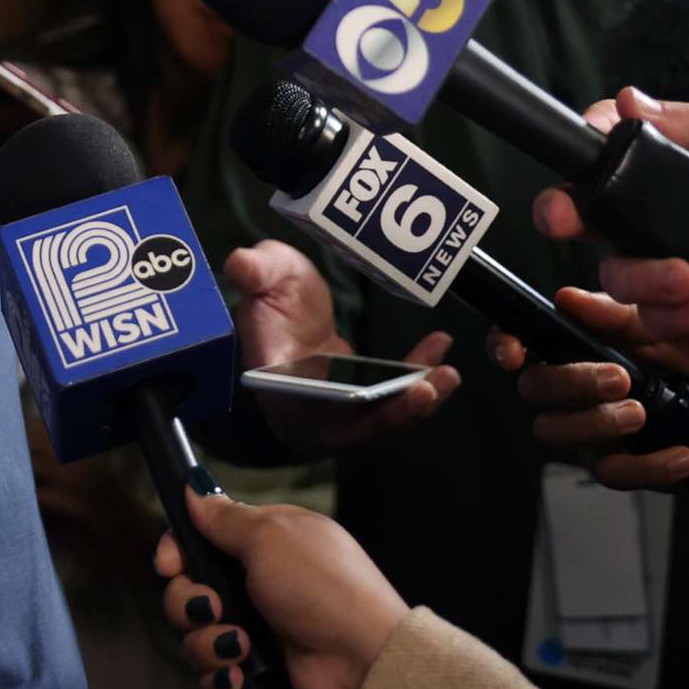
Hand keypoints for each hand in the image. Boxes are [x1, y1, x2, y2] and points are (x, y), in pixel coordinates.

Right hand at [156, 491, 406, 688]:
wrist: (362, 659)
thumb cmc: (320, 586)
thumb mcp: (272, 538)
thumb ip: (226, 517)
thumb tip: (193, 485)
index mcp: (262, 543)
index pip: (199, 540)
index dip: (176, 552)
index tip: (170, 566)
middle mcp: (255, 582)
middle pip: (188, 591)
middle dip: (189, 605)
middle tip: (216, 609)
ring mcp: (255, 628)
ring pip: (196, 636)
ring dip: (208, 644)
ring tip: (240, 648)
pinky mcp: (255, 670)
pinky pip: (214, 674)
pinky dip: (221, 677)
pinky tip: (239, 676)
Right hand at [224, 241, 457, 452]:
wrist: (287, 305)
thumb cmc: (271, 290)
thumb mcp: (262, 274)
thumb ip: (254, 271)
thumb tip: (240, 262)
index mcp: (271, 384)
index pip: (295, 406)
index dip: (329, 406)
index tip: (362, 395)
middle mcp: (301, 409)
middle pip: (347, 426)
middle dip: (389, 414)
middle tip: (425, 390)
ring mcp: (333, 410)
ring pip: (377, 419)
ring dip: (415, 402)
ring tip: (448, 375)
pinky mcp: (358, 403)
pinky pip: (392, 402)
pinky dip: (419, 383)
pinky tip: (439, 350)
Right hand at [488, 298, 688, 499]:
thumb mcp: (682, 318)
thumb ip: (625, 310)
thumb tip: (570, 297)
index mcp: (588, 333)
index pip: (524, 335)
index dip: (506, 341)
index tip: (515, 348)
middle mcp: (585, 378)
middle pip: (534, 386)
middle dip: (568, 381)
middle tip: (619, 376)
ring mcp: (603, 422)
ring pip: (558, 431)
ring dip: (596, 422)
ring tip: (642, 412)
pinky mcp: (631, 460)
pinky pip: (610, 471)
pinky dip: (644, 466)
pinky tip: (681, 454)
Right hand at [535, 89, 688, 418]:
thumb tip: (627, 101)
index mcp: (681, 182)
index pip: (614, 162)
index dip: (586, 153)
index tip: (583, 142)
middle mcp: (668, 228)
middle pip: (590, 218)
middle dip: (565, 213)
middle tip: (565, 218)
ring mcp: (674, 279)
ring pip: (617, 273)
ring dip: (647, 274)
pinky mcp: (686, 328)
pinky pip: (653, 321)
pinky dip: (682, 310)